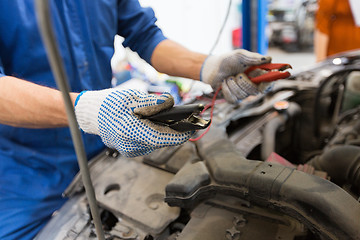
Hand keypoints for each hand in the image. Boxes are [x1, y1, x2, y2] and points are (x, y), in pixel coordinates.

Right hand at [74, 89, 192, 156]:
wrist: (93, 115)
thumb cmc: (110, 104)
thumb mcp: (132, 97)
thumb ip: (153, 102)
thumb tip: (170, 104)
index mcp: (130, 131)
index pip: (162, 137)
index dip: (180, 133)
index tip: (192, 127)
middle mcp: (131, 146)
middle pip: (161, 140)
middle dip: (174, 130)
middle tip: (185, 120)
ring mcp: (130, 150)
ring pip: (156, 142)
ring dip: (165, 132)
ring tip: (173, 120)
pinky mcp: (131, 151)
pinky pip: (149, 143)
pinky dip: (156, 134)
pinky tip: (157, 124)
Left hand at [201, 49, 271, 101]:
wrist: (212, 68)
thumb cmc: (227, 61)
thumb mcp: (240, 56)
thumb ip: (253, 58)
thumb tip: (269, 59)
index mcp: (257, 75)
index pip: (269, 83)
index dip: (268, 84)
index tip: (264, 81)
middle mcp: (252, 85)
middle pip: (255, 91)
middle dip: (245, 83)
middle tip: (238, 75)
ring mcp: (243, 94)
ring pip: (243, 95)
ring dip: (233, 85)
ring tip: (228, 77)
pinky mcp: (233, 99)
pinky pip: (233, 99)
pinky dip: (226, 90)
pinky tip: (224, 84)